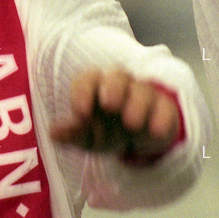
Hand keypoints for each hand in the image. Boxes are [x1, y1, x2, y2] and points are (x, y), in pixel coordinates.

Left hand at [51, 68, 179, 160]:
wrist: (137, 141)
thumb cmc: (106, 130)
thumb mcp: (88, 137)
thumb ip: (72, 133)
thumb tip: (53, 133)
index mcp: (96, 87)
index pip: (88, 79)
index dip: (83, 92)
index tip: (80, 112)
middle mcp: (121, 85)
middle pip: (117, 76)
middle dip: (113, 88)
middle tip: (109, 105)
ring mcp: (144, 95)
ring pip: (142, 90)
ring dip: (137, 104)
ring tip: (131, 123)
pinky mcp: (165, 109)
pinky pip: (165, 108)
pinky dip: (161, 118)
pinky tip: (155, 131)